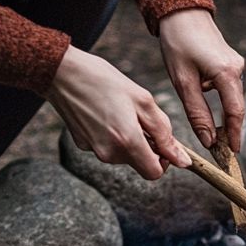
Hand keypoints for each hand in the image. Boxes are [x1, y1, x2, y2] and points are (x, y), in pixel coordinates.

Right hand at [46, 46, 190, 179]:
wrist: (62, 73)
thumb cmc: (106, 81)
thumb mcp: (144, 101)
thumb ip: (165, 134)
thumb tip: (183, 161)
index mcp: (128, 142)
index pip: (154, 173)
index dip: (164, 160)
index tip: (162, 142)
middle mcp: (110, 153)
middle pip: (139, 163)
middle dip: (146, 145)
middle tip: (140, 116)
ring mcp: (94, 150)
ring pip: (123, 155)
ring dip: (129, 139)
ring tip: (121, 110)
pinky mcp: (82, 144)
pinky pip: (107, 146)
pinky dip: (112, 135)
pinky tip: (104, 112)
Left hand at [159, 8, 245, 151]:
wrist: (181, 11)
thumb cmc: (178, 43)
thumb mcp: (183, 81)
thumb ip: (197, 112)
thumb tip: (208, 140)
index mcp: (227, 73)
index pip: (235, 113)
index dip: (233, 135)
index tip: (232, 154)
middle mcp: (237, 69)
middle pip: (236, 107)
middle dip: (230, 130)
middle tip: (223, 153)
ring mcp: (236, 64)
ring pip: (232, 99)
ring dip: (225, 117)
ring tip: (215, 139)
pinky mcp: (230, 62)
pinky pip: (228, 88)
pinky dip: (222, 103)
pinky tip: (210, 113)